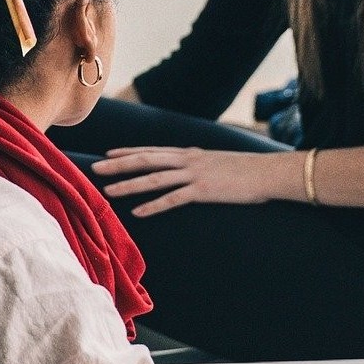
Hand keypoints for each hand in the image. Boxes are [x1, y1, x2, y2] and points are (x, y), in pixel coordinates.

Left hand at [93, 147, 293, 216]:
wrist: (269, 172)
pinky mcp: (204, 191)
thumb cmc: (247, 170)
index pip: (153, 150)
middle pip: (146, 160)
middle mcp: (188, 160)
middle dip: (119, 165)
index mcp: (191, 153)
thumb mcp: (219, 161)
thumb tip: (191, 167)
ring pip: (154, 178)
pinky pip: (173, 199)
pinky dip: (154, 205)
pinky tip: (138, 212)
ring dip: (129, 185)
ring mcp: (195, 175)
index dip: (129, 152)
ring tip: (108, 190)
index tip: (108, 154)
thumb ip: (201, 164)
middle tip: (95, 168)